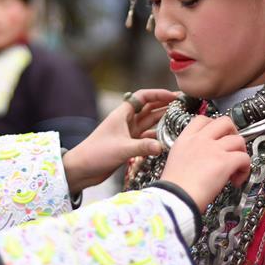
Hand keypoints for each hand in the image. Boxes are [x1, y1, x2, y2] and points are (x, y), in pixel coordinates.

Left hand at [62, 89, 176, 195]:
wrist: (81, 170)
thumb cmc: (96, 153)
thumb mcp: (121, 148)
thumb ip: (142, 147)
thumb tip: (162, 146)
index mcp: (122, 114)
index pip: (143, 97)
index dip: (158, 94)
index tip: (174, 96)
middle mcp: (126, 122)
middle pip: (149, 109)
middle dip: (164, 106)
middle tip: (183, 107)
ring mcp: (128, 134)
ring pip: (149, 124)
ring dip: (162, 122)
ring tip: (179, 122)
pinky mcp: (128, 146)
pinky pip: (146, 139)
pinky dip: (156, 139)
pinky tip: (166, 141)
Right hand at [160, 115, 250, 208]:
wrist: (175, 199)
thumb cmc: (173, 188)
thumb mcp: (175, 161)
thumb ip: (189, 154)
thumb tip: (203, 160)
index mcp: (185, 139)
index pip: (202, 119)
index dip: (214, 126)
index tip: (218, 137)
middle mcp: (200, 140)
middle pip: (225, 122)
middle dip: (233, 133)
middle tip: (232, 148)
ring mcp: (213, 149)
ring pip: (239, 140)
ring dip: (241, 153)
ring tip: (236, 168)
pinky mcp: (225, 162)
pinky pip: (245, 158)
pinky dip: (245, 169)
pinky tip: (237, 180)